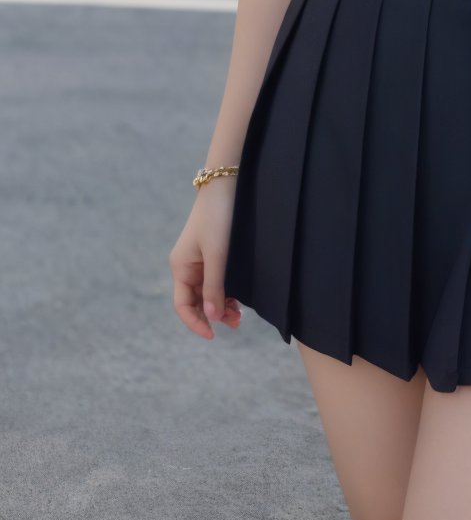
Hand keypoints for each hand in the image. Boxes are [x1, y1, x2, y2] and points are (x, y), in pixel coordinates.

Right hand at [168, 180, 242, 338]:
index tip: (214, 335)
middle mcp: (187, 266)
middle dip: (213, 315)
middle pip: (195, 301)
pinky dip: (225, 291)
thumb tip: (212, 318)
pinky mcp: (211, 253)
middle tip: (237, 323)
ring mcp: (198, 260)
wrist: (225, 184)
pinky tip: (238, 298)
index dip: (196, 323)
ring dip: (221, 305)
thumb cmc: (218, 217)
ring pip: (207, 292)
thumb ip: (214, 287)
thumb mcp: (218, 254)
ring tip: (240, 315)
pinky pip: (215, 280)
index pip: (183, 306)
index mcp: (181, 267)